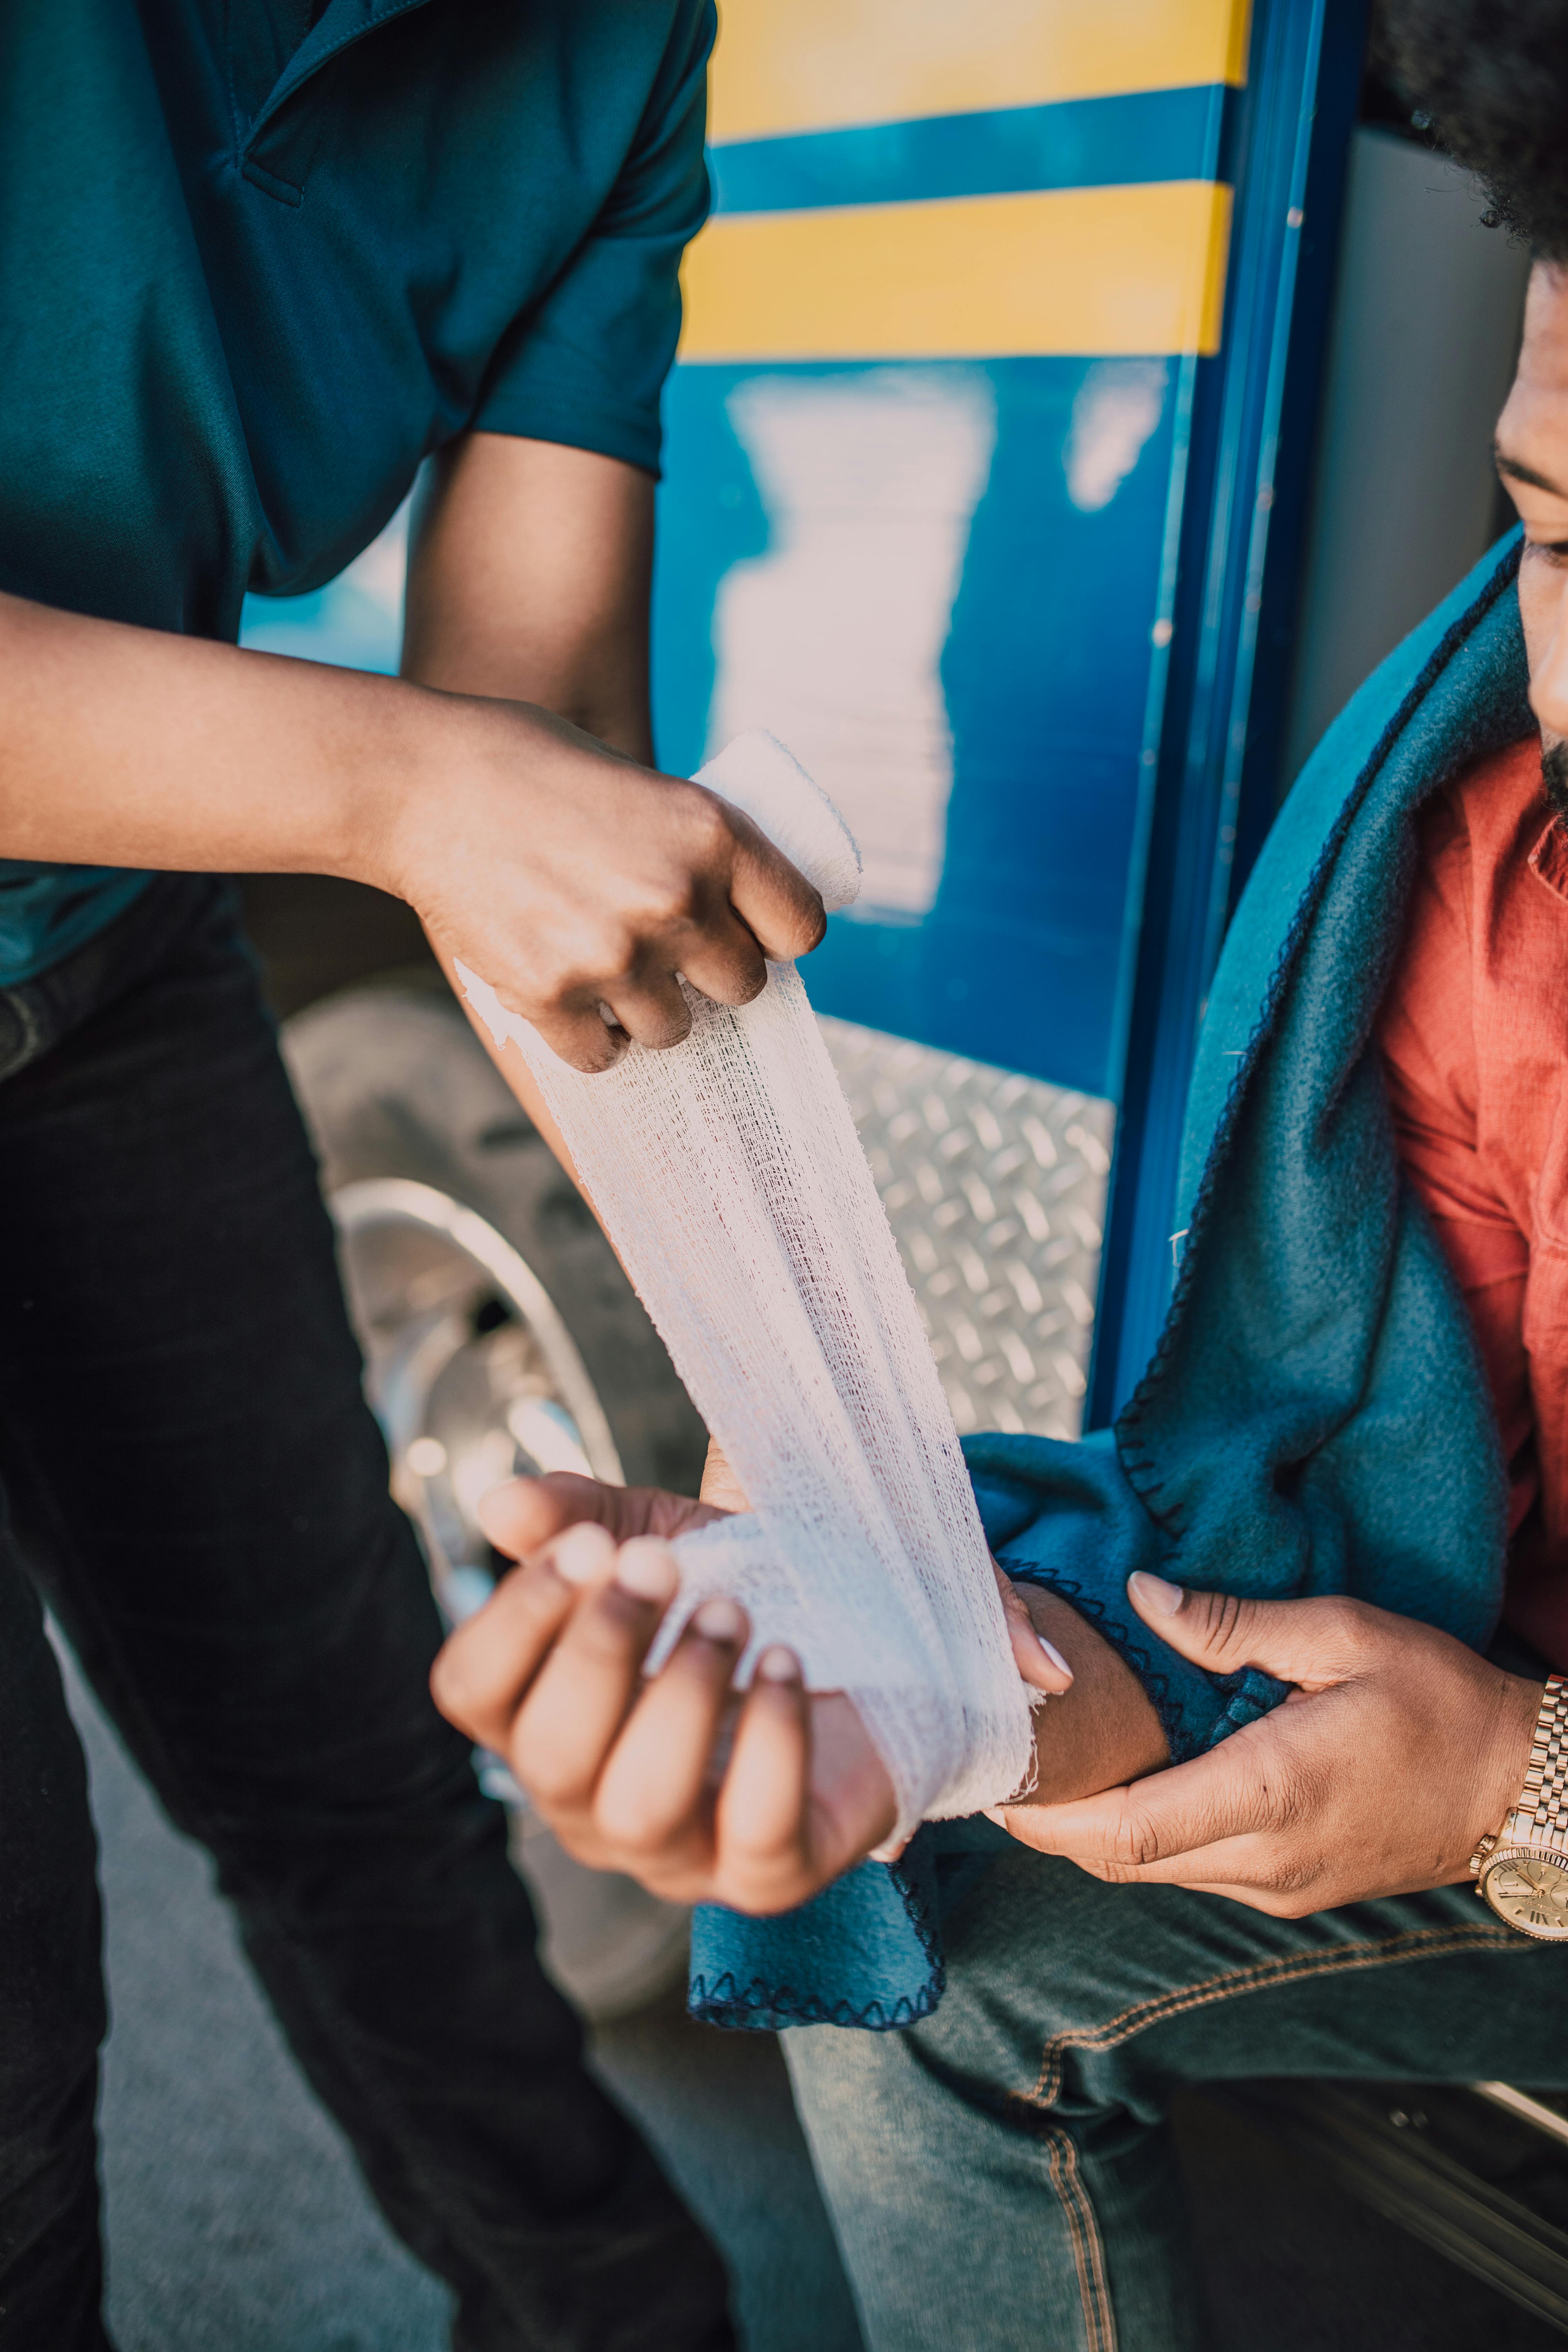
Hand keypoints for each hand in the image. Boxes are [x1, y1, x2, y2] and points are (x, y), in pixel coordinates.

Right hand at [384, 699, 823, 1071]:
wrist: (420, 781)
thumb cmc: (529, 768)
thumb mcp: (642, 787)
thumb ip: (692, 851)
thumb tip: (733, 921)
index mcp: (712, 835)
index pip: (798, 927)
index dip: (773, 937)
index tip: (746, 936)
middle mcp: (676, 900)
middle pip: (742, 987)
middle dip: (708, 976)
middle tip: (666, 953)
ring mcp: (614, 954)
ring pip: (673, 1029)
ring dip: (646, 1010)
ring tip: (604, 967)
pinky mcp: (552, 995)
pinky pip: (601, 1055)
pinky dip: (587, 1038)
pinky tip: (566, 996)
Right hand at [431, 1468, 1075, 1911]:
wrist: (875, 1648)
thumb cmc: (742, 1601)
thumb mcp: (661, 1540)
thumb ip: (581, 1518)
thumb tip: (500, 1506)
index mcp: (544, 1721)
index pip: (472, 1692)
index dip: (515, 1617)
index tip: (587, 1546)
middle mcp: (591, 1805)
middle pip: (548, 1758)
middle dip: (601, 1649)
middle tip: (663, 1568)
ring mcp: (679, 1853)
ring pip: (641, 1808)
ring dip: (683, 1694)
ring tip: (734, 1613)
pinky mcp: (771, 1874)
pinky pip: (758, 1832)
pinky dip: (773, 1738)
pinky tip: (790, 1660)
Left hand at [994, 1572, 1542, 1914]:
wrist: (1517, 1783)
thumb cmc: (1439, 1701)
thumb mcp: (1344, 1634)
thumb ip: (1236, 1624)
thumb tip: (1145, 1598)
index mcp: (1269, 1793)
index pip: (1126, 1829)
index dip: (1050, 1815)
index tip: (997, 1782)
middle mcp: (1263, 1859)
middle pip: (1122, 1861)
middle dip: (1053, 1825)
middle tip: (1001, 1769)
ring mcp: (1276, 1887)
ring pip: (1151, 1874)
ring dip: (1094, 1833)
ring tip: (1049, 1772)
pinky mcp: (1288, 1891)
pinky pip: (1190, 1872)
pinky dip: (1142, 1838)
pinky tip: (1125, 1787)